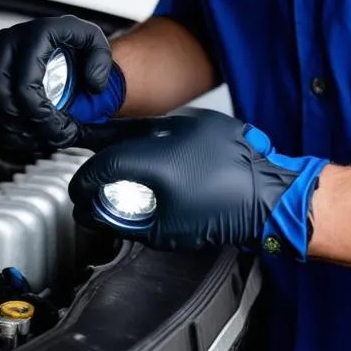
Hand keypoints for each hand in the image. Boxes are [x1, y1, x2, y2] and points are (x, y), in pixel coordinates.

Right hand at [0, 16, 125, 149]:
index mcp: (35, 34)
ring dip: (12, 128)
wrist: (57, 38)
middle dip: (26, 125)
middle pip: (2, 97)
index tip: (60, 127)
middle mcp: (8, 41)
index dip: (40, 115)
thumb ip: (101, 61)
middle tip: (51, 137)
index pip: (26, 85)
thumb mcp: (96, 42)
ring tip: (39, 137)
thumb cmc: (76, 41)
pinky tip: (22, 131)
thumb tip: (92, 84)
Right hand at [68, 110, 328, 257]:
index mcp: (155, 159)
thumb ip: (122, 221)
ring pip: (142, 128)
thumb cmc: (225, 216)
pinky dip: (154, 140)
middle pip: (116, 138)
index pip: (103, 164)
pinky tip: (155, 157)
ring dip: (125, 146)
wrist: (269, 197)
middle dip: (98, 157)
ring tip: (118, 165)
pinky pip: (168, 126)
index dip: (85, 181)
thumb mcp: (164, 230)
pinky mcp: (205, 119)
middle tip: (90, 175)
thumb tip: (95, 213)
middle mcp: (169, 130)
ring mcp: (189, 121)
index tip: (81, 193)